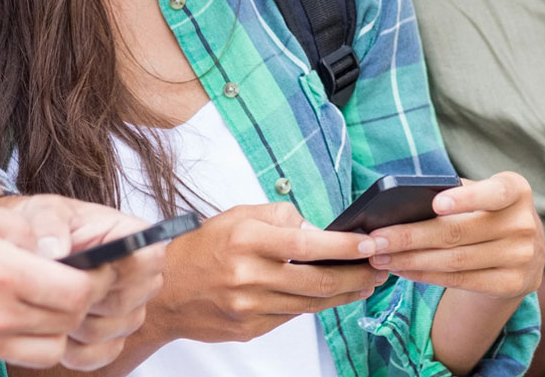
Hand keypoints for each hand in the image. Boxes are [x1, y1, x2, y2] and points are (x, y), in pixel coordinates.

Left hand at [0, 194, 167, 369]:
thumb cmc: (46, 228)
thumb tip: (54, 252)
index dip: (120, 267)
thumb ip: (48, 225)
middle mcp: (142, 278)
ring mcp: (130, 312)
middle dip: (84, 297)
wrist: (33, 252)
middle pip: (126, 301)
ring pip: (108, 331)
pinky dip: (71, 347)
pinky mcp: (113, 340)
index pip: (152, 257)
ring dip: (73, 322)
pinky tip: (56, 326)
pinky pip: (98, 356)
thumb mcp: (44, 211)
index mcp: (135, 238)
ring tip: (51, 302)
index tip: (89, 263)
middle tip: (56, 284)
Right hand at [0, 195, 115, 371]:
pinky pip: (7, 355)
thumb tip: (50, 245)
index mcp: (1, 274)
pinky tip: (0, 310)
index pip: (78, 292)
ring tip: (41, 299)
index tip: (96, 264)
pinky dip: (16, 339)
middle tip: (75, 279)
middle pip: (69, 325)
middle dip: (82, 303)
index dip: (97, 279)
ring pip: (45, 352)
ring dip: (55, 329)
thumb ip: (16, 230)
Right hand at [143, 203, 387, 344]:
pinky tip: (330, 295)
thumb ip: (280, 217)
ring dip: (343, 294)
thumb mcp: (237, 215)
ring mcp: (249, 307)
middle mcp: (248, 276)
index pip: (308, 244)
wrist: (165, 292)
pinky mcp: (249, 329)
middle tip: (380, 267)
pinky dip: (314, 305)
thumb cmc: (202, 246)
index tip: (369, 243)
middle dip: (356, 275)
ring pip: (310, 303)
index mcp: (246, 240)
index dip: (344, 246)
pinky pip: (291, 316)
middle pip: (317, 281)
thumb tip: (317, 231)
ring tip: (365, 283)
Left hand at [367, 172, 544, 297]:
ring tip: (380, 257)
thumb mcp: (484, 195)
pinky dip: (425, 275)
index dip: (465, 198)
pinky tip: (402, 270)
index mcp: (517, 191)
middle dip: (411, 236)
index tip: (434, 204)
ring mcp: (521, 258)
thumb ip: (456, 192)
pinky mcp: (511, 285)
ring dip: (411, 260)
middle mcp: (523, 224)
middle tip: (376, 238)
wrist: (526, 253)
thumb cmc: (489, 212)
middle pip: (458, 232)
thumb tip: (403, 203)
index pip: (493, 192)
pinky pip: (459, 281)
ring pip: (454, 260)